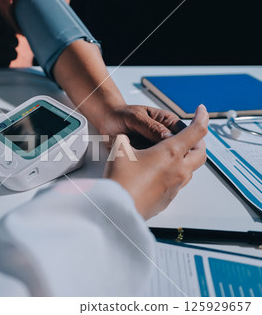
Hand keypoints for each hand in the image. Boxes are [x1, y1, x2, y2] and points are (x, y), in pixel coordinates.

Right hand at [0, 30, 17, 67]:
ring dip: (6, 60)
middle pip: (14, 55)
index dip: (14, 43)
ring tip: (0, 57)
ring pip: (8, 63)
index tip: (11, 43)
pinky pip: (0, 69)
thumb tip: (9, 37)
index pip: (15, 42)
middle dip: (11, 53)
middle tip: (7, 51)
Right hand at [104, 105, 208, 219]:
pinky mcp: (168, 199)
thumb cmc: (121, 181)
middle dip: (198, 141)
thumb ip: (124, 139)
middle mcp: (178, 170)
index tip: (201, 111)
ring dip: (187, 159)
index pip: (196, 131)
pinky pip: (178, 183)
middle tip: (189, 135)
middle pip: (200, 152)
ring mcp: (175, 186)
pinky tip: (159, 173)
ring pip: (190, 169)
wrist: (118, 209)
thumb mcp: (119, 149)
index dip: (201, 117)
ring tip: (172, 154)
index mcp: (170, 153)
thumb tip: (123, 138)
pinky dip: (174, 174)